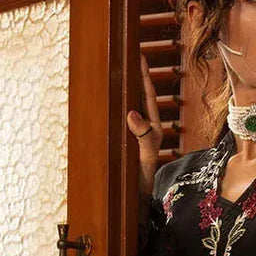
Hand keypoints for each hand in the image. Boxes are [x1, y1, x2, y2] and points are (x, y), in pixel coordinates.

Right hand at [127, 52, 162, 199]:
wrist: (134, 201)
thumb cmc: (141, 180)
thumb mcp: (144, 157)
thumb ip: (143, 137)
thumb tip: (132, 112)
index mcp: (152, 126)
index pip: (147, 94)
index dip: (143, 75)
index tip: (138, 54)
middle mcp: (143, 126)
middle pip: (137, 95)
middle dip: (132, 75)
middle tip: (123, 54)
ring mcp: (133, 133)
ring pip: (127, 104)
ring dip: (121, 88)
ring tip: (113, 69)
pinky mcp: (123, 140)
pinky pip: (118, 118)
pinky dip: (113, 105)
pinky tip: (104, 98)